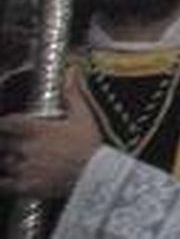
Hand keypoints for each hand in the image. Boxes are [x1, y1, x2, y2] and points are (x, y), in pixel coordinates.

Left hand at [0, 69, 102, 197]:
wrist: (95, 175)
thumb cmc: (89, 145)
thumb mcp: (84, 116)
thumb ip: (72, 94)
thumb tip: (71, 70)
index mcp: (37, 129)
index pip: (8, 123)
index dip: (4, 123)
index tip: (6, 125)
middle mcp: (25, 148)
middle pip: (3, 144)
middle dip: (6, 143)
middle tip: (13, 143)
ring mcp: (23, 168)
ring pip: (4, 163)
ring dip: (8, 161)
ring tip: (17, 160)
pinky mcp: (25, 186)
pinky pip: (4, 185)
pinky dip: (5, 182)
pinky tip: (9, 180)